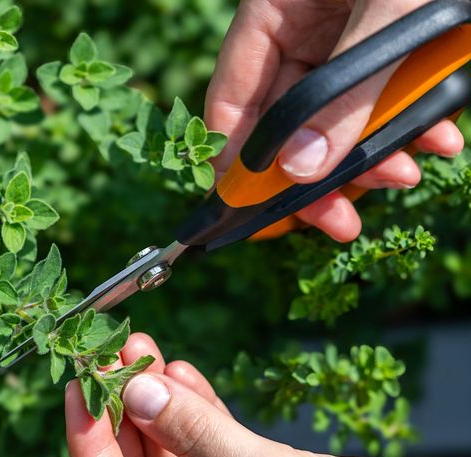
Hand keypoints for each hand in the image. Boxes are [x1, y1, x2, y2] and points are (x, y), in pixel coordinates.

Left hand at [65, 333, 470, 456]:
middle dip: (120, 417)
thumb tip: (136, 390)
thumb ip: (202, 438)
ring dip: (154, 404)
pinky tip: (179, 373)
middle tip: (106, 357)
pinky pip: (202, 449)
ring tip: (139, 349)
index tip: (76, 393)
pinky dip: (191, 412)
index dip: (90, 452)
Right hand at [205, 0, 465, 241]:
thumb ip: (346, 93)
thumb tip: (301, 170)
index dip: (236, 165)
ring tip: (405, 175)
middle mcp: (301, 29)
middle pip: (286, 123)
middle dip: (316, 176)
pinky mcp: (387, 50)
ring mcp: (343, 41)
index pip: (233, 100)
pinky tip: (436, 142)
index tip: (252, 216)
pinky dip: (407, 127)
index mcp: (275, 9)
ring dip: (370, 158)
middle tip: (338, 223)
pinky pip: (380, 102)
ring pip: (336, 121)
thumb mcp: (395, 13)